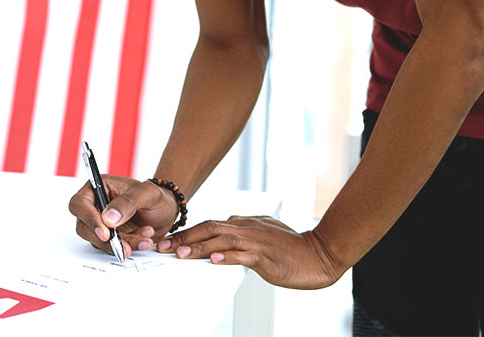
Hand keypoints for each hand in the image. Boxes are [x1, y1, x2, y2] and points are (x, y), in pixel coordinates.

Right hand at [69, 175, 178, 257]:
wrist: (167, 212)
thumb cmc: (156, 197)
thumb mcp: (148, 194)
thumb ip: (128, 202)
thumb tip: (108, 218)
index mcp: (100, 186)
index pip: (80, 203)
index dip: (88, 219)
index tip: (105, 233)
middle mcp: (96, 204)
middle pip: (84, 226)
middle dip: (106, 239)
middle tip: (125, 246)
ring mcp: (101, 222)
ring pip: (99, 240)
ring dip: (121, 244)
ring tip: (145, 239)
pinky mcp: (109, 237)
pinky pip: (111, 247)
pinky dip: (128, 246)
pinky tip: (144, 240)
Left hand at [156, 215, 343, 288]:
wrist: (319, 254)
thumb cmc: (292, 247)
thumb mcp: (264, 232)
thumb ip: (244, 230)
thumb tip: (224, 228)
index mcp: (246, 223)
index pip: (210, 224)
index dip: (187, 232)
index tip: (168, 242)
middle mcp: (249, 228)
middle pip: (211, 228)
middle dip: (185, 238)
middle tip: (164, 247)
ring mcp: (258, 241)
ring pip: (224, 240)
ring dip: (201, 247)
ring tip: (182, 254)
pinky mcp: (268, 257)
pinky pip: (245, 256)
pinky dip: (229, 257)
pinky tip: (216, 261)